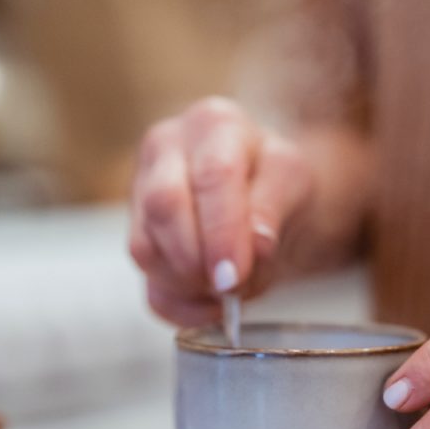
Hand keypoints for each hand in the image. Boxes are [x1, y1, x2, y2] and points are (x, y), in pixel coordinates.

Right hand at [128, 96, 313, 324]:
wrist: (262, 193)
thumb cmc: (275, 180)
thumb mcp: (293, 182)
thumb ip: (274, 207)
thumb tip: (256, 245)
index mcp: (213, 124)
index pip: (212, 175)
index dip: (222, 231)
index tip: (234, 275)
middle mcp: (165, 148)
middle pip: (164, 207)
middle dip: (197, 259)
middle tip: (231, 287)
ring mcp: (140, 192)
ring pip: (145, 248)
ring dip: (189, 283)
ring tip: (229, 288)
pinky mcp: (136, 235)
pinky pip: (146, 282)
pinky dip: (180, 304)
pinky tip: (211, 303)